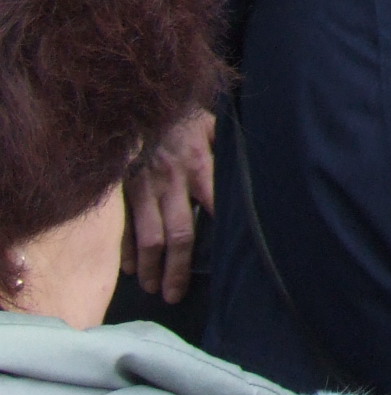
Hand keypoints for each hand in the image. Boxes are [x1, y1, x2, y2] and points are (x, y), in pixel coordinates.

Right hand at [122, 108, 215, 302]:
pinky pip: (123, 226)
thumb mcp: (215, 126)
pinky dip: (124, 250)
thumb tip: (263, 168)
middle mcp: (173, 182)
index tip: (229, 263)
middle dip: (178, 268)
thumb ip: (231, 150)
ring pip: (148, 237)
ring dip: (151, 267)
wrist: (140, 98)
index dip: (222, 239)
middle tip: (176, 295)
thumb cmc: (185, 116)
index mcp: (201, 167)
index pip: (216, 209)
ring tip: (154, 289)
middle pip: (179, 235)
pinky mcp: (122, 189)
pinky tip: (129, 269)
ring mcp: (144, 188)